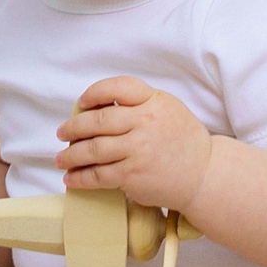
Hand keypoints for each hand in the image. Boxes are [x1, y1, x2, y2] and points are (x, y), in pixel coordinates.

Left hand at [56, 76, 212, 210]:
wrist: (204, 174)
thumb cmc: (183, 141)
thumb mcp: (168, 109)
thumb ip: (139, 104)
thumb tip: (99, 107)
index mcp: (154, 101)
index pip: (118, 87)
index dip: (95, 92)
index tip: (82, 102)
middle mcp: (145, 122)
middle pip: (98, 120)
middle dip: (73, 128)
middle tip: (62, 133)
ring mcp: (138, 150)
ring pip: (93, 149)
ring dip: (71, 155)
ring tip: (61, 159)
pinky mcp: (133, 175)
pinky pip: (99, 175)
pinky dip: (81, 178)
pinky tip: (72, 179)